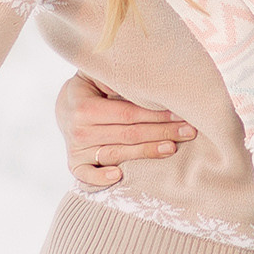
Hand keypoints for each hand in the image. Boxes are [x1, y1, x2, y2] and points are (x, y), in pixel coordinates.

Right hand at [56, 72, 195, 187]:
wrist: (65, 105)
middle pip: (128, 135)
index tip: (181, 114)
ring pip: (117, 154)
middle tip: (188, 132)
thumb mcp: (99, 75)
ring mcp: (77, 150)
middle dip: (161, 132)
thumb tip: (143, 80)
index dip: (156, 115)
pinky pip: (86, 175)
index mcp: (85, 107)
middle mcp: (79, 130)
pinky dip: (100, 178)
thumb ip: (116, 78)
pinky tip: (119, 176)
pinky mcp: (75, 164)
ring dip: (146, 152)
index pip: (128, 114)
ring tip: (172, 148)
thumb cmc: (91, 87)